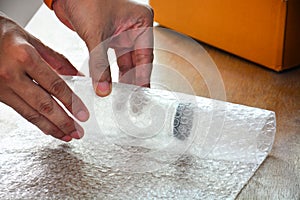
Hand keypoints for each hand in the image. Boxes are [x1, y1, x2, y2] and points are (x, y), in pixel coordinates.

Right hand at [0, 15, 88, 141]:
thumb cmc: (3, 34)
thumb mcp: (33, 40)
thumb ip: (57, 60)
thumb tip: (78, 77)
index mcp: (25, 56)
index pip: (55, 86)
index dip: (71, 103)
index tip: (83, 114)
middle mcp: (11, 74)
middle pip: (44, 105)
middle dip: (64, 122)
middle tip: (78, 132)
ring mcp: (1, 87)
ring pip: (31, 114)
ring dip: (51, 128)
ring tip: (66, 135)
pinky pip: (21, 112)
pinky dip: (37, 122)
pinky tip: (48, 127)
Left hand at [53, 0, 153, 95]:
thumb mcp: (96, 34)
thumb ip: (100, 64)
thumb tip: (103, 88)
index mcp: (141, 22)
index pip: (145, 56)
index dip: (143, 78)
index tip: (141, 95)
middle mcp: (133, 28)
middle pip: (136, 62)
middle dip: (132, 81)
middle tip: (131, 100)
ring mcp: (120, 34)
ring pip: (123, 62)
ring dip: (120, 78)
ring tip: (120, 96)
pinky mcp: (107, 38)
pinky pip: (110, 59)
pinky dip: (108, 72)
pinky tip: (108, 84)